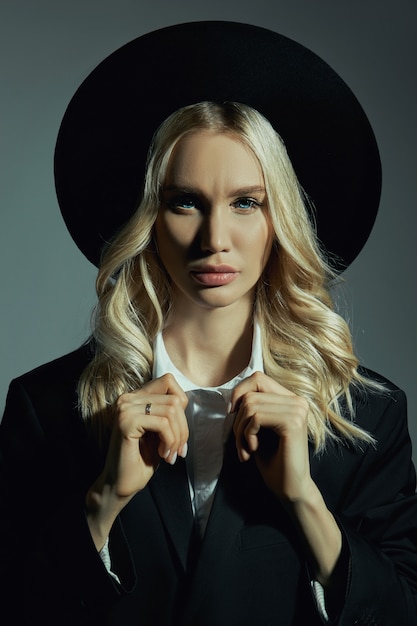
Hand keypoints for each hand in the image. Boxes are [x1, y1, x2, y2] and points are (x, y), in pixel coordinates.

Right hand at [86, 373, 187, 547]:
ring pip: (171, 411)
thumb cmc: (140, 460)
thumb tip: (183, 401)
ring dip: (177, 437)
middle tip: (179, 450)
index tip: (179, 429)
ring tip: (170, 454)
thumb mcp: (160, 431)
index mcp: (135, 397)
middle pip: (174, 400)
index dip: (182, 403)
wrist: (120, 485)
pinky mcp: (126, 422)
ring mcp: (125, 409)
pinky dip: (170, 441)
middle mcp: (127, 398)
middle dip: (183, 428)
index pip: (168, 381)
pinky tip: (164, 454)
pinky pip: (162, 424)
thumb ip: (168, 412)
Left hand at [231, 371, 311, 501]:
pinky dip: (246, 435)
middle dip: (237, 419)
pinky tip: (253, 450)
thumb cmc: (272, 460)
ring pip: (250, 406)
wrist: (290, 488)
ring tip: (246, 449)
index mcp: (290, 398)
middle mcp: (298, 400)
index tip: (233, 415)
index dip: (239, 393)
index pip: (257, 378)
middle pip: (250, 393)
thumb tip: (233, 396)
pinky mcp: (293, 422)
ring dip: (240, 431)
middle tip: (240, 442)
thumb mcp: (258, 427)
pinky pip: (256, 418)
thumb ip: (252, 407)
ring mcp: (297, 410)